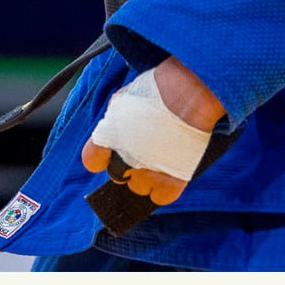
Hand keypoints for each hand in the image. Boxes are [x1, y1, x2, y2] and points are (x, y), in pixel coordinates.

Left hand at [81, 56, 225, 204]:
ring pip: (140, 186)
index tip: (111, 152)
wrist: (191, 90)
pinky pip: (161, 196)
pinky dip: (166, 187)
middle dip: (129, 163)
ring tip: (164, 154)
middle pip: (119, 174)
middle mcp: (123, 160)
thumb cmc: (160, 88)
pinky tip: (173, 171)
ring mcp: (147, 174)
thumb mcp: (126, 97)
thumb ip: (116, 120)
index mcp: (107, 138)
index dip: (102, 156)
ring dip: (148, 175)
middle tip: (146, 146)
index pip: (92, 159)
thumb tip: (115, 131)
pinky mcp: (171, 182)